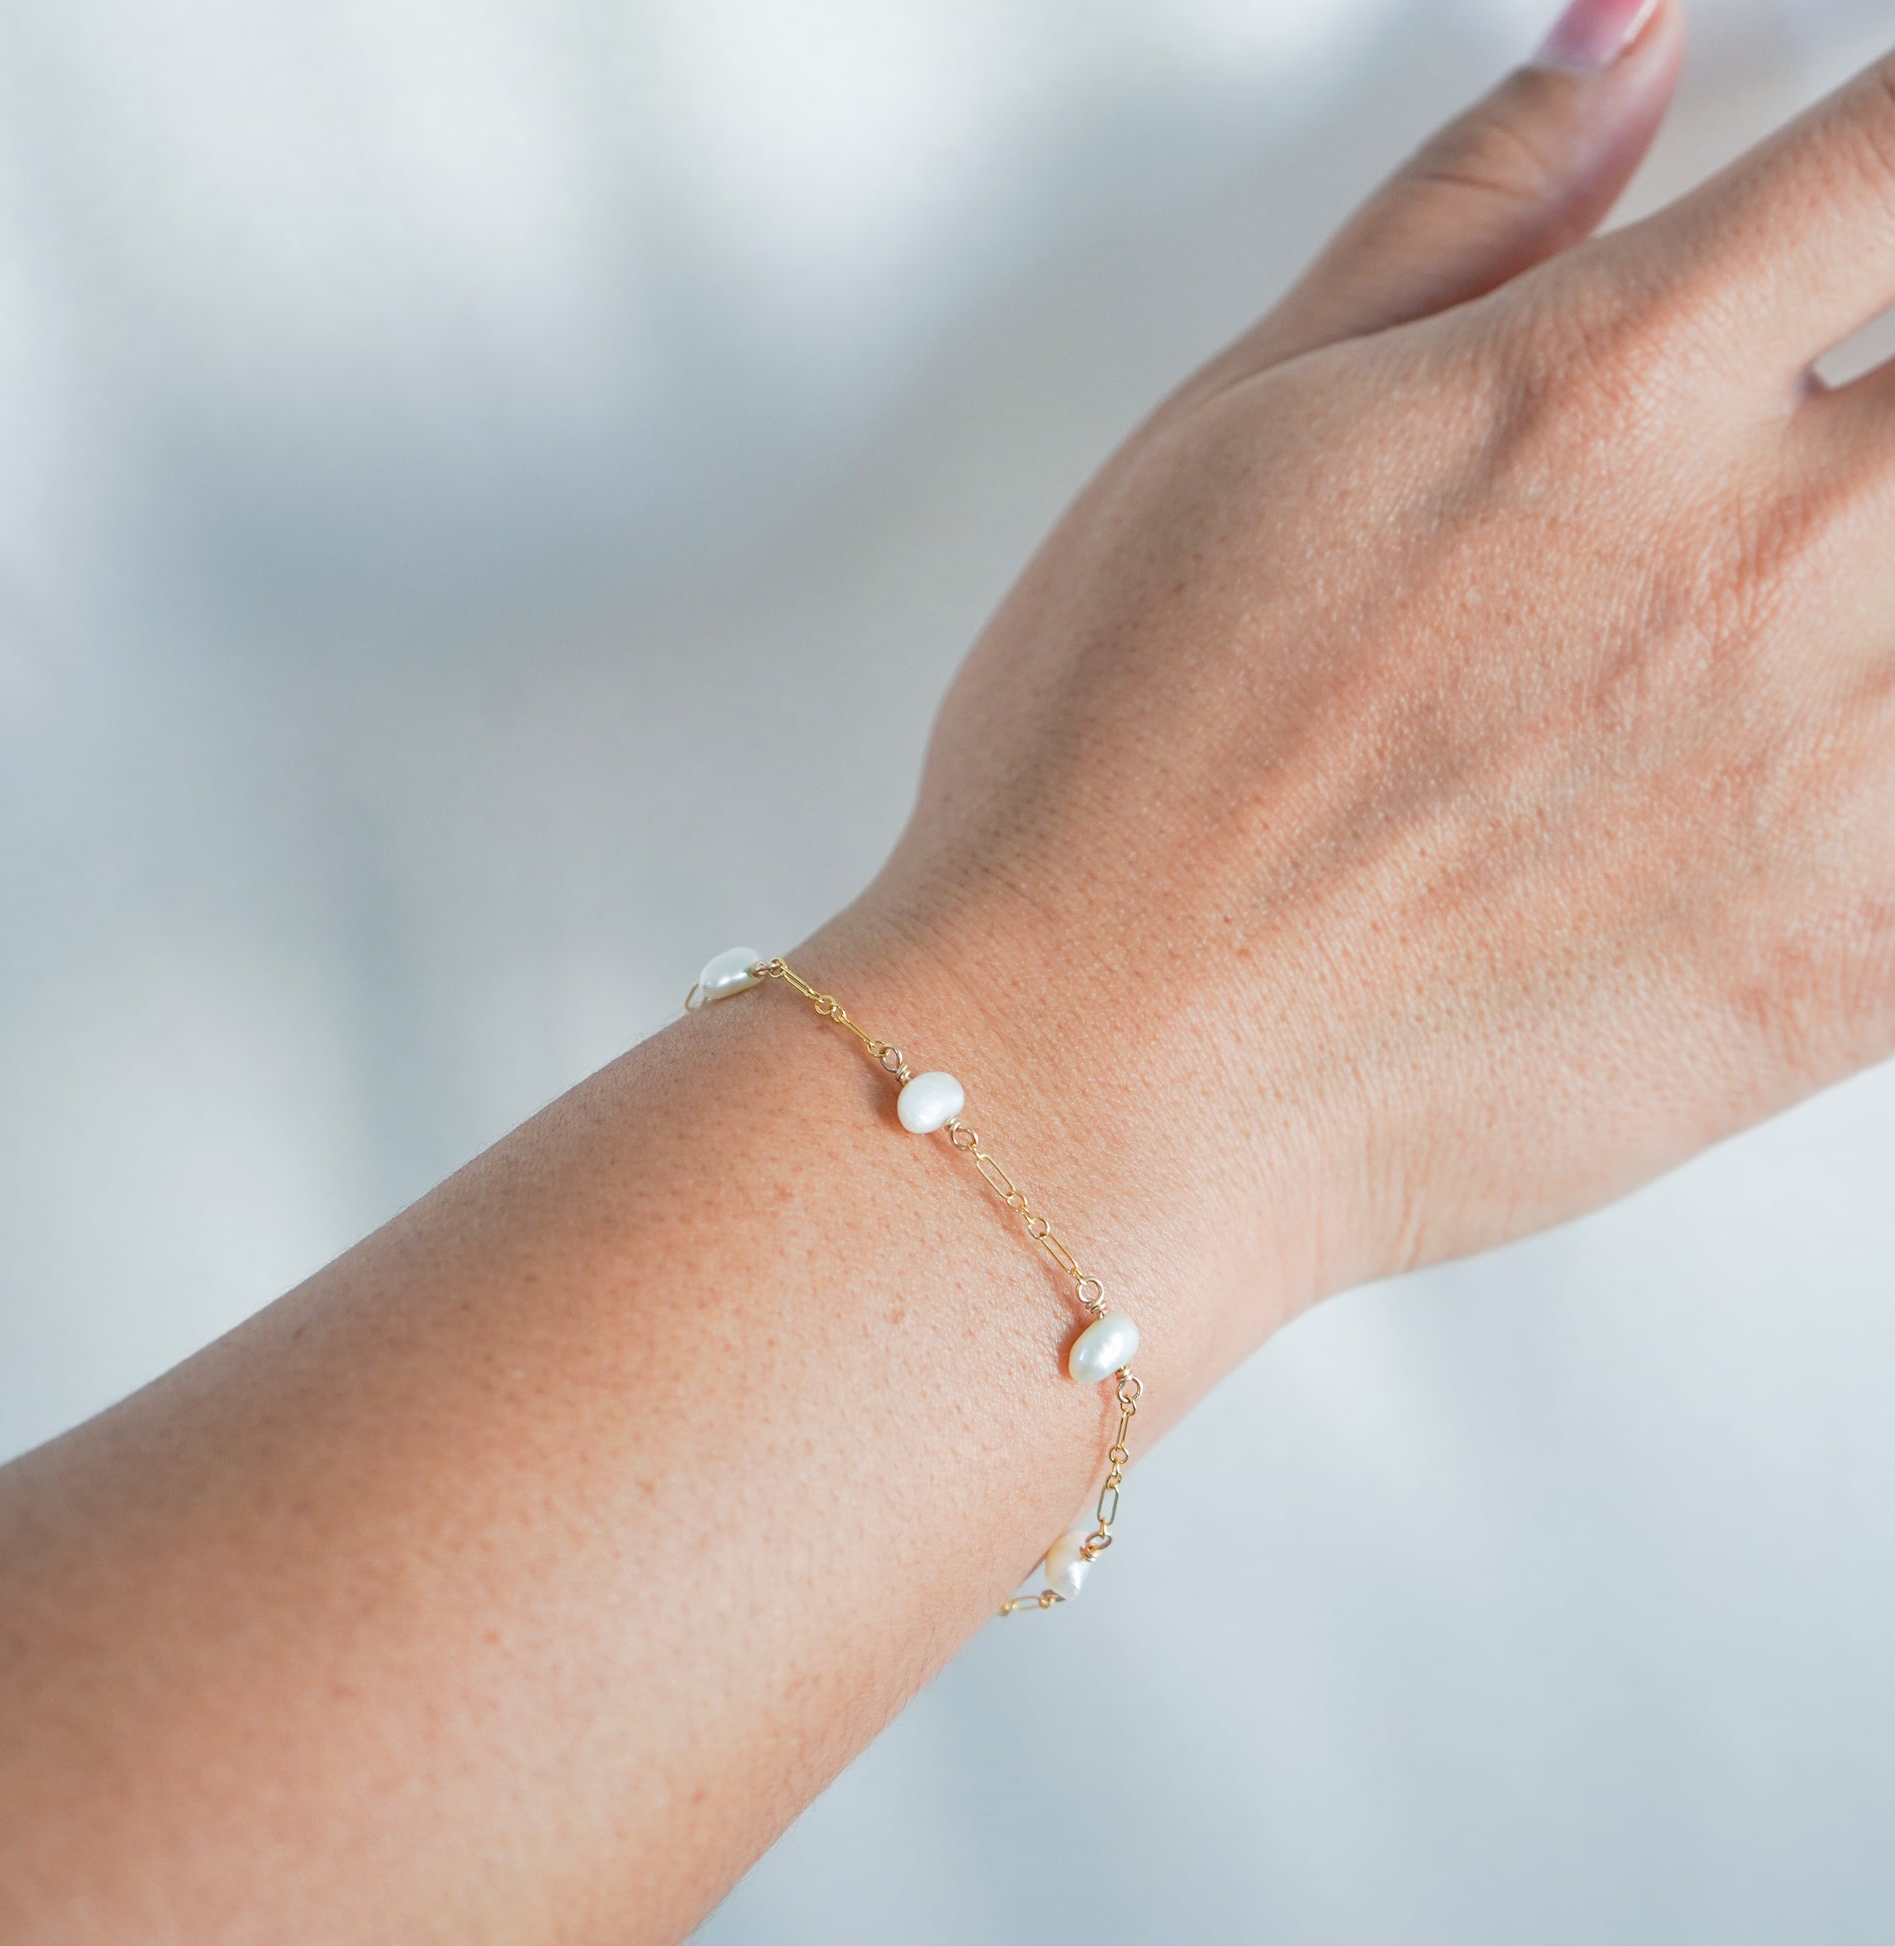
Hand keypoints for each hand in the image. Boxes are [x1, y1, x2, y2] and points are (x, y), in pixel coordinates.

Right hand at [845, 0, 1894, 1362]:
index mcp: (1604, 391)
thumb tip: (1611, 58)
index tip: (1882, 196)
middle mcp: (1766, 560)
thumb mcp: (1227, 441)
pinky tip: (1837, 758)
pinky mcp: (1858, 964)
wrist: (1103, 1078)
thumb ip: (1449, 226)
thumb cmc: (1111, 787)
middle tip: (1840, 439)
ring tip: (1815, 598)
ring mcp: (1845, 770)